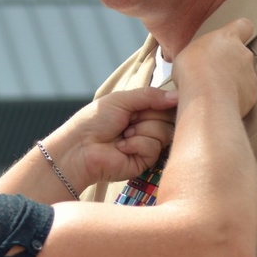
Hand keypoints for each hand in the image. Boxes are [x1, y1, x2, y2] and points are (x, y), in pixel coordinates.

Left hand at [48, 87, 177, 189]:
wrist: (79, 147)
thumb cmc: (94, 121)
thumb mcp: (121, 100)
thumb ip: (150, 96)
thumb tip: (177, 95)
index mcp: (141, 110)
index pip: (167, 104)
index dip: (164, 101)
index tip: (158, 101)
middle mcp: (147, 127)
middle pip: (170, 118)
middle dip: (149, 115)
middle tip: (129, 119)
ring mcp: (147, 145)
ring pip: (164, 133)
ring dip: (141, 130)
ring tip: (123, 133)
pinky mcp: (145, 161)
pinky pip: (154, 148)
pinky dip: (136, 144)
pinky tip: (121, 147)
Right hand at [173, 18, 256, 116]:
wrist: (206, 98)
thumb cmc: (192, 71)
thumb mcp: (187, 53)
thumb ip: (200, 53)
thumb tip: (198, 62)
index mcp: (228, 38)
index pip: (244, 26)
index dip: (239, 31)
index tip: (232, 39)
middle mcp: (244, 54)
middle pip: (241, 55)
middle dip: (230, 63)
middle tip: (211, 73)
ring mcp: (250, 76)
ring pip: (243, 77)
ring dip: (231, 82)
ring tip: (212, 91)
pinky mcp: (251, 96)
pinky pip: (243, 95)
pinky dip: (234, 99)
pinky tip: (218, 103)